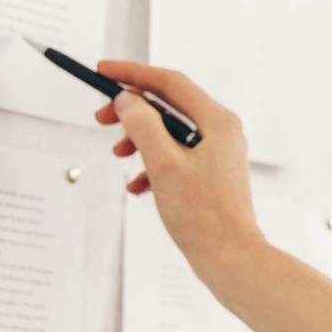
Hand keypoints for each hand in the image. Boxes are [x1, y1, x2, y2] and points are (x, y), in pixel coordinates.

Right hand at [93, 61, 265, 277]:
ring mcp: (217, 155)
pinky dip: (151, 166)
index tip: (102, 71)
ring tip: (118, 155)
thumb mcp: (163, 164)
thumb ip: (143, 125)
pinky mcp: (210, 176)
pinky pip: (174, 158)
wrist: (231, 260)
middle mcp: (222, 133)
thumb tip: (128, 100)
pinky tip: (138, 186)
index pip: (170, 82)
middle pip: (168, 106)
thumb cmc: (204, 217)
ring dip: (138, 140)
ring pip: (168, 133)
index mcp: (217, 122)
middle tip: (100, 118)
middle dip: (131, 111)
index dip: (133, 73)